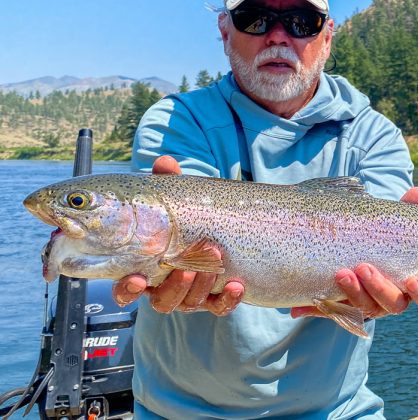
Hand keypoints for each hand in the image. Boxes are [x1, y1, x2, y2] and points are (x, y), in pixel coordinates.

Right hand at [112, 155, 243, 314]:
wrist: (223, 230)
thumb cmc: (187, 216)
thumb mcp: (178, 199)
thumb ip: (168, 183)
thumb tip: (165, 162)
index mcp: (147, 266)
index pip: (128, 287)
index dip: (127, 289)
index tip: (136, 278)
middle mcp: (166, 285)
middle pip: (161, 300)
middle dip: (173, 287)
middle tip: (184, 269)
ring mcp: (191, 294)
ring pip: (189, 303)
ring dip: (199, 286)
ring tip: (213, 259)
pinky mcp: (216, 298)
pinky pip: (219, 307)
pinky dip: (227, 300)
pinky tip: (236, 285)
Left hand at [291, 186, 417, 319]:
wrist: (346, 246)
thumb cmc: (380, 234)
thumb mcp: (390, 221)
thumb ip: (406, 210)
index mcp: (411, 283)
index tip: (414, 280)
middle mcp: (391, 299)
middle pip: (393, 305)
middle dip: (380, 288)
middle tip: (364, 267)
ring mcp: (366, 305)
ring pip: (365, 309)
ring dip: (353, 293)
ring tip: (341, 273)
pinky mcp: (341, 307)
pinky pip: (332, 312)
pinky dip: (319, 306)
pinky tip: (303, 304)